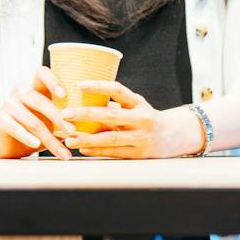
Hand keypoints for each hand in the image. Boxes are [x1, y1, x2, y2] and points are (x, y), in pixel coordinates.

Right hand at [0, 67, 74, 159]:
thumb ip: (65, 116)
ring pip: (31, 120)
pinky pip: (15, 127)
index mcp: (34, 87)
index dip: (53, 80)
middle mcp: (19, 92)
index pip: (41, 73)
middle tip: (73, 131)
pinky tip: (36, 145)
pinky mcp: (0, 120)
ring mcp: (8, 105)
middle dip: (58, 117)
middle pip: (39, 100)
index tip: (65, 95)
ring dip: (49, 137)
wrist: (7, 144)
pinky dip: (27, 137)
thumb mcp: (50, 120)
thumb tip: (93, 121)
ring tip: (62, 150)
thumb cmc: (34, 128)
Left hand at [61, 80, 203, 159]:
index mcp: (139, 102)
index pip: (118, 90)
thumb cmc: (145, 117)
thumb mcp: (135, 106)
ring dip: (87, 139)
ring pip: (110, 138)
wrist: (173, 136)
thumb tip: (80, 101)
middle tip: (65, 114)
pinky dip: (97, 151)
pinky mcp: (139, 154)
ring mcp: (142, 138)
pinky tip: (82, 149)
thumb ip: (113, 105)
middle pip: (110, 116)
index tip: (78, 85)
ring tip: (68, 138)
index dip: (99, 86)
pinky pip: (114, 153)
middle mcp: (142, 119)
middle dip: (86, 115)